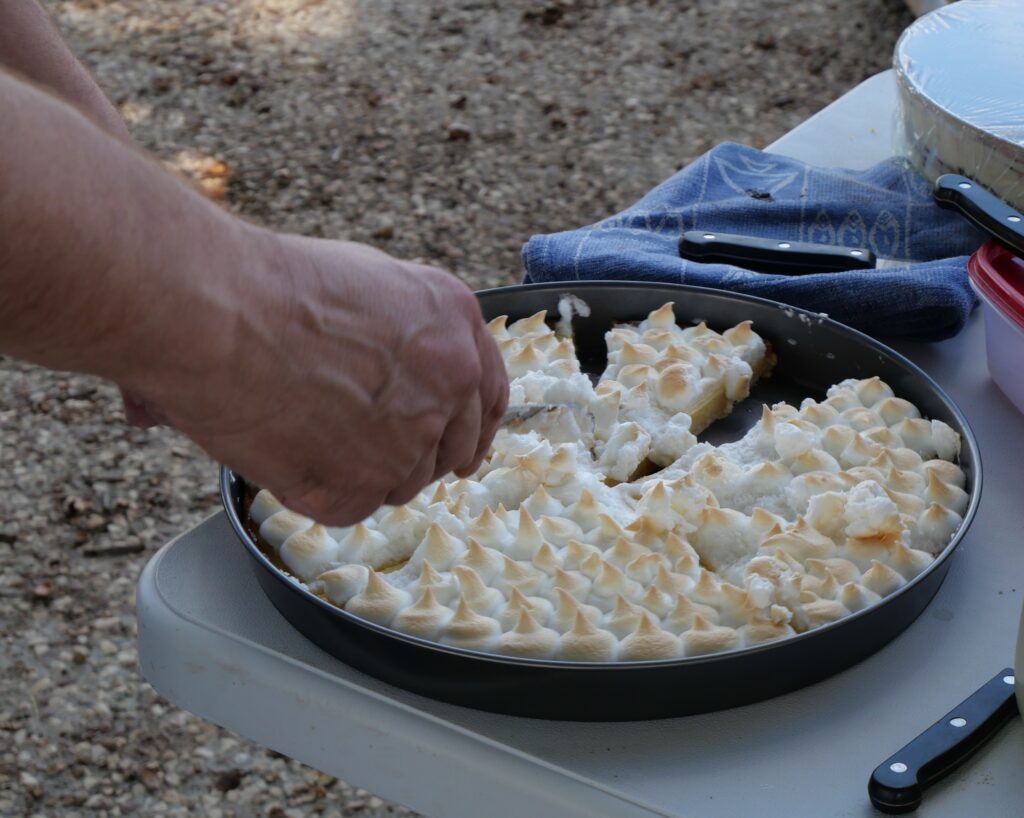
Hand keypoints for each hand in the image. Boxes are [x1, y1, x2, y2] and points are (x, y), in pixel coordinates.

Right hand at [127, 233, 507, 525]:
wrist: (216, 313)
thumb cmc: (266, 287)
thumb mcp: (365, 283)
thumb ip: (404, 333)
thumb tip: (402, 372)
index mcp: (455, 320)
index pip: (490, 393)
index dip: (473, 425)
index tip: (463, 447)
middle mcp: (451, 379)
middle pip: (451, 445)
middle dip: (415, 452)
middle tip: (367, 448)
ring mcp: (413, 438)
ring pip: (401, 480)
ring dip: (363, 469)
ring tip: (305, 429)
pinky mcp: (365, 486)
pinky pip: (353, 503)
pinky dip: (321, 488)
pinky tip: (289, 449)